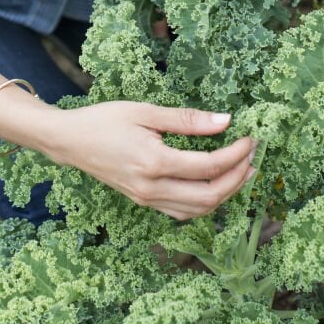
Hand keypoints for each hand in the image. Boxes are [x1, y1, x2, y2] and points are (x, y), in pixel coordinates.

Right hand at [50, 101, 255, 220]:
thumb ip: (187, 119)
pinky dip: (206, 202)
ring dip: (226, 193)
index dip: (236, 154)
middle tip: (254, 156)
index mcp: (153, 163)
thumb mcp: (146, 111)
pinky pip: (183, 212)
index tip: (251, 138)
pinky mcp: (143, 202)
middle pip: (209, 196)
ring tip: (243, 171)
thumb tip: (226, 121)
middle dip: (238, 178)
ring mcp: (147, 200)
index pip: (208, 167)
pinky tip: (216, 184)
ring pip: (198, 210)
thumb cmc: (105, 120)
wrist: (70, 141)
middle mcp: (151, 189)